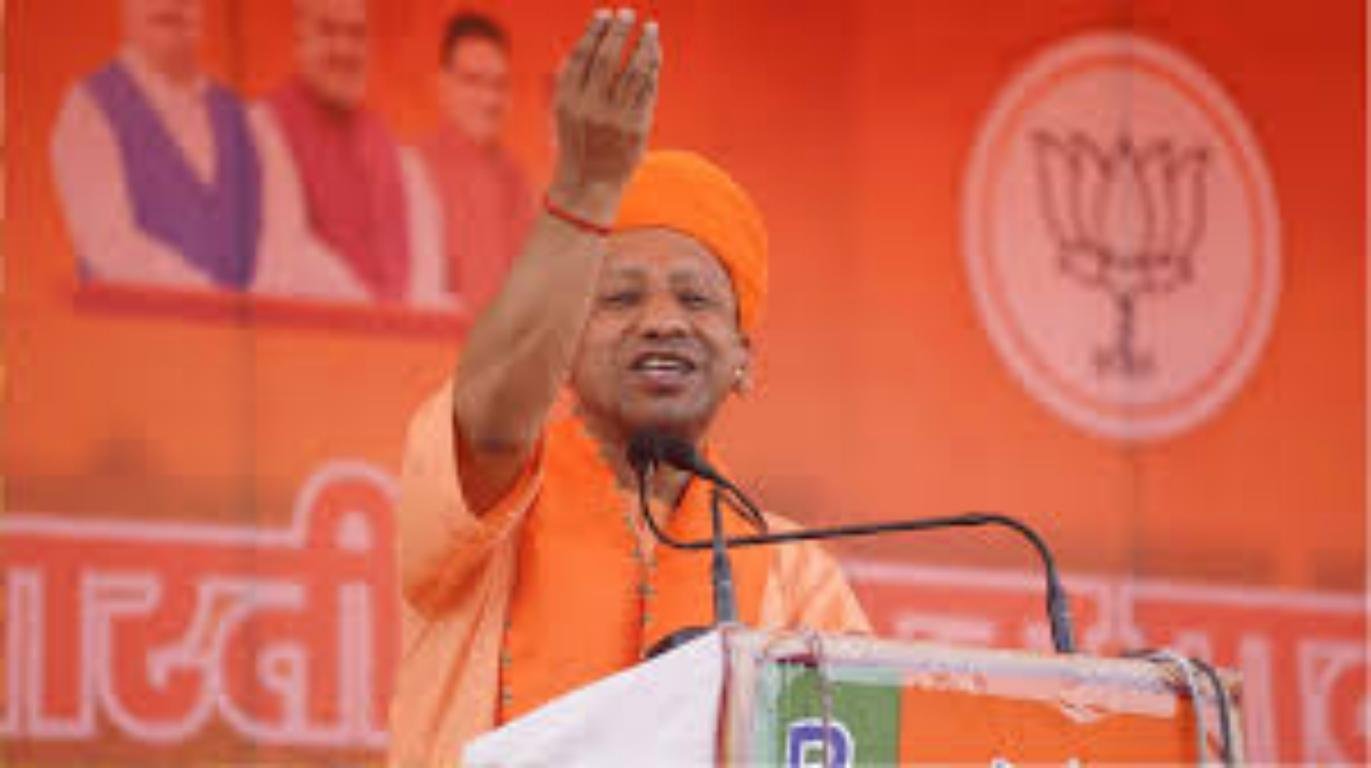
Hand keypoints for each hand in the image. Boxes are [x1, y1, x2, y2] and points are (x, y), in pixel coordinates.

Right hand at [547, 8, 660, 225]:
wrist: (589, 184)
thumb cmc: (577, 142)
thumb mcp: (563, 111)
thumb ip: (573, 79)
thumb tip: (590, 41)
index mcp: (567, 100)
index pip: (581, 55)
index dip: (594, 31)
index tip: (604, 13)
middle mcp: (589, 107)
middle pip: (606, 59)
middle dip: (619, 32)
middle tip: (629, 13)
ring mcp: (614, 118)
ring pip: (632, 71)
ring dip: (643, 45)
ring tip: (650, 28)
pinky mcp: (636, 127)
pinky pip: (647, 89)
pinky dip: (653, 68)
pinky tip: (655, 53)